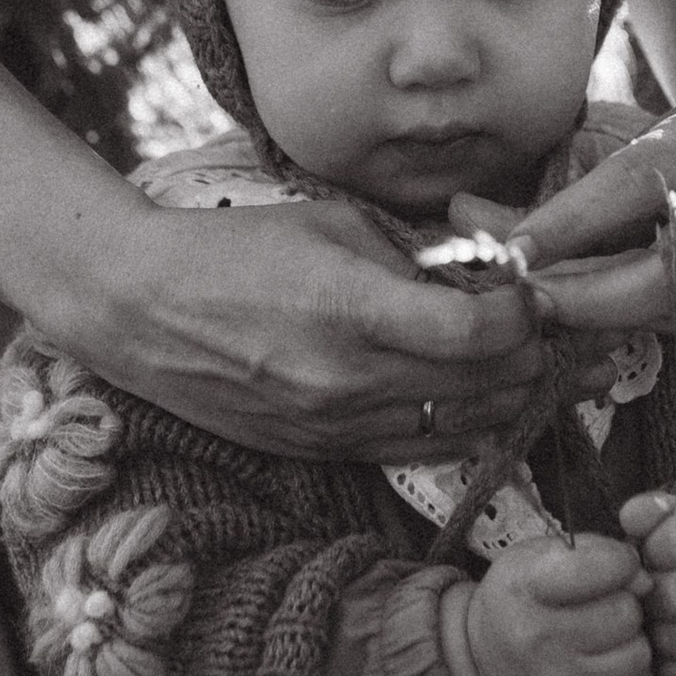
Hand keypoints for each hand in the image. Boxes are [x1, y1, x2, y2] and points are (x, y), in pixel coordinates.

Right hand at [91, 193, 543, 464]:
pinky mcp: (323, 453)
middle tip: (532, 322)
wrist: (144, 311)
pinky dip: (457, 425)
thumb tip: (486, 276)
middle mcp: (349, 380)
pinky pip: (420, 451)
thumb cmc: (237, 250)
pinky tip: (463, 392)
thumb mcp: (334, 223)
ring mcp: (337, 426)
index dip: (522, 313)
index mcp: (350, 309)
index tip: (523, 289)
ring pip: (466, 428)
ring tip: (507, 358)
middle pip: (487, 386)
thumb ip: (415, 256)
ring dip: (502, 395)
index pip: (478, 334)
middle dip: (527, 352)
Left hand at [453, 97, 675, 340]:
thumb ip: (549, 184)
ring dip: (593, 316)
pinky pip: (671, 324)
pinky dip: (620, 323)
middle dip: (582, 297)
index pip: (632, 186)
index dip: (567, 224)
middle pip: (660, 274)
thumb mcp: (623, 140)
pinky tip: (578, 319)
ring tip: (535, 311)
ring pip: (662, 310)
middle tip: (519, 302)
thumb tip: (459, 218)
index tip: (510, 253)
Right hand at [458, 532, 655, 675]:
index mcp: (527, 587)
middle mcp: (537, 640)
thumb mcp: (541, 556)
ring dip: (629, 645)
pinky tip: (608, 671)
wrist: (483, 662)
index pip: (606, 567)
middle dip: (621, 606)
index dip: (619, 563)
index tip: (609, 569)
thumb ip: (596, 553)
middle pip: (626, 613)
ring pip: (639, 655)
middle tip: (597, 612)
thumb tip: (646, 583)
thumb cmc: (524, 600)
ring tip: (601, 642)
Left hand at [621, 487, 675, 675]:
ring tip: (663, 617)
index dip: (650, 552)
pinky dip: (668, 666)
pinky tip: (674, 645)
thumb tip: (631, 518)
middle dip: (651, 596)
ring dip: (656, 632)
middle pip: (673, 599)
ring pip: (675, 641)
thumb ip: (650, 510)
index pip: (672, 545)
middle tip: (653, 592)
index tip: (655, 554)